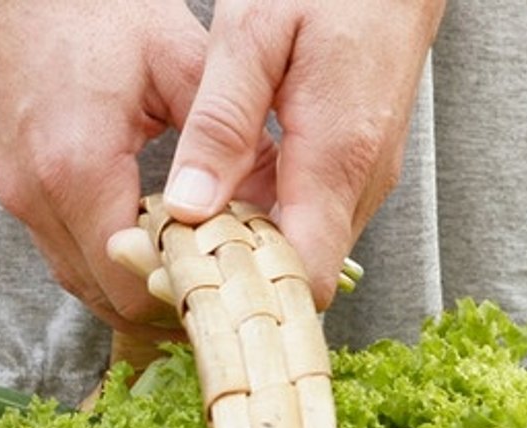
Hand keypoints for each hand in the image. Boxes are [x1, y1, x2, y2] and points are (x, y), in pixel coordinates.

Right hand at [0, 0, 213, 340]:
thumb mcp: (174, 57)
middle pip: (106, 299)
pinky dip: (105, 257)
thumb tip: (280, 193)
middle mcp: (35, 197)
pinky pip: (62, 250)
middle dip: (165, 298)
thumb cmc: (87, 6)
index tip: (235, 288)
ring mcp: (15, 198)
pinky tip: (148, 236)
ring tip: (191, 266)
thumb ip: (229, 133)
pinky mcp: (9, 189)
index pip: (133, 284)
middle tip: (222, 284)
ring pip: (81, 282)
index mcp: (77, 169)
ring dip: (133, 282)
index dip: (187, 296)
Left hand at [163, 0, 444, 306]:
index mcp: (337, 156)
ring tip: (181, 231)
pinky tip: (220, 199)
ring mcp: (365, 178)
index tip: (178, 275)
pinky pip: (310, 219)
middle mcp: (362, 181)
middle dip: (232, 277)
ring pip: (303, 251)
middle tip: (161, 256)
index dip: (242, 293)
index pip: (303, 277)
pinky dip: (263, 223)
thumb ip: (222, 124)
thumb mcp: (253, 35)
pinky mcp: (359, 168)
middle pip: (298, 275)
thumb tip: (189, 206)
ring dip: (245, 251)